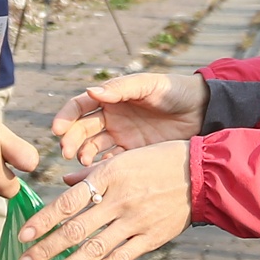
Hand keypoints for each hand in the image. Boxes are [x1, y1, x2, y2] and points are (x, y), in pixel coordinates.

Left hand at [15, 142, 192, 259]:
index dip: (42, 221)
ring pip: (94, 249)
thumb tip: (64, 182)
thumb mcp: (123, 158)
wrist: (201, 174)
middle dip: (46, 250)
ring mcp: (136, 221)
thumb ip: (93, 174)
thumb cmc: (158, 161)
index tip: (23, 236)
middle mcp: (119, 200)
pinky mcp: (151, 238)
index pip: (66, 203)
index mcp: (108, 176)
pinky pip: (121, 258)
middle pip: (75, 230)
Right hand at [52, 73, 207, 165]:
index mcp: (111, 97)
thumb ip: (121, 88)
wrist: (202, 111)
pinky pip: (112, 162)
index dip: (65, 116)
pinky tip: (101, 173)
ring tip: (83, 163)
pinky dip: (103, 168)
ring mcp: (121, 136)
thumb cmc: (174, 91)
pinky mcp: (133, 154)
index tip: (57, 129)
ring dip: (83, 155)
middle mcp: (111, 117)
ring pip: (93, 148)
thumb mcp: (148, 85)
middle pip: (81, 130)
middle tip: (67, 152)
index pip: (79, 106)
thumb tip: (91, 91)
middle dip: (71, 140)